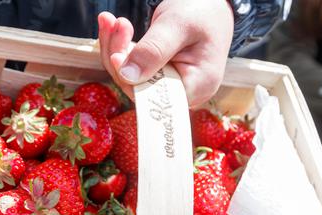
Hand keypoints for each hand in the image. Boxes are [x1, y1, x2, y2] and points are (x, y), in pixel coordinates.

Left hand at [97, 0, 233, 106]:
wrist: (211, 5)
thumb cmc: (202, 12)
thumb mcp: (178, 25)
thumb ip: (154, 50)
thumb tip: (127, 76)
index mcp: (197, 86)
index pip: (154, 98)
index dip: (130, 81)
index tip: (114, 55)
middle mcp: (182, 91)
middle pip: (137, 87)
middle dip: (118, 55)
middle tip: (112, 21)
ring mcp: (169, 84)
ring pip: (130, 76)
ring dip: (115, 47)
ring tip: (110, 19)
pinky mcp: (158, 74)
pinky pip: (132, 67)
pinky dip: (120, 46)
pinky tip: (114, 26)